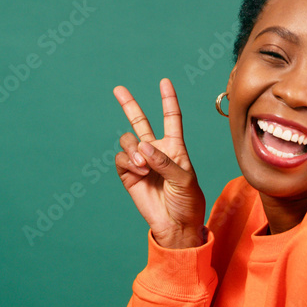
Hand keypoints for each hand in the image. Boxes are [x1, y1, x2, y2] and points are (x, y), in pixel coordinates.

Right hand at [113, 79, 206, 248]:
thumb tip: (142, 146)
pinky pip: (121, 159)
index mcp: (175, 147)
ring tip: (143, 164)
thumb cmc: (187, 201)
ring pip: (128, 141)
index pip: (171, 118)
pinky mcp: (129, 175)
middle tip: (118, 89)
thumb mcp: (184, 178)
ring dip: (133, 149)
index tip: (164, 82)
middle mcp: (156, 150)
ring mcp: (141, 162)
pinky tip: (140, 171)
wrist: (176, 224)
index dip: (168, 100)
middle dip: (129, 105)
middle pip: (140, 122)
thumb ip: (164, 161)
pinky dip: (129, 162)